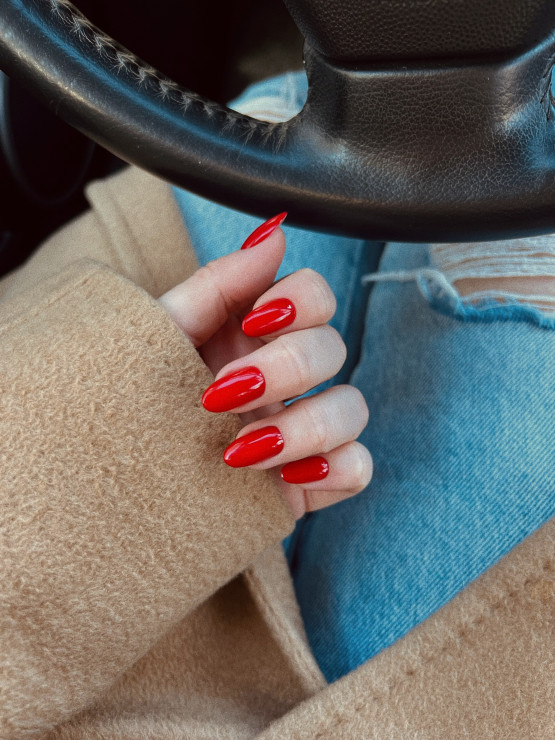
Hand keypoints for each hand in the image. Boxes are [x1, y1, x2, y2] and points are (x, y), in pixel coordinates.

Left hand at [158, 218, 371, 517]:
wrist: (119, 480)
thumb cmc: (137, 401)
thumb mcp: (164, 336)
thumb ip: (218, 284)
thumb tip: (273, 230)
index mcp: (255, 335)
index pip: (315, 295)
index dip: (300, 301)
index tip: (254, 321)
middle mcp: (286, 376)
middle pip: (334, 347)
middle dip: (285, 369)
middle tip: (223, 395)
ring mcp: (303, 428)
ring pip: (353, 408)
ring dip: (304, 427)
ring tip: (238, 452)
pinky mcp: (311, 478)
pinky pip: (359, 468)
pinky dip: (335, 470)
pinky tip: (288, 476)